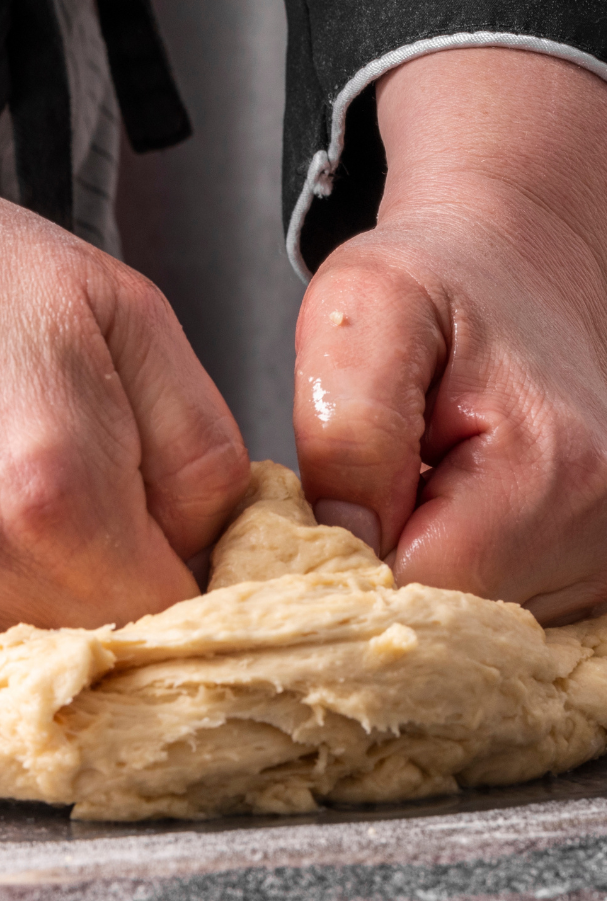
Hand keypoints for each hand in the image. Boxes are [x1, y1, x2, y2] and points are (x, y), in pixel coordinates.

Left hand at [294, 46, 606, 624]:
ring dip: (418, 575)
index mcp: (551, 471)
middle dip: (381, 574)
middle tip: (367, 490)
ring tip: (413, 491)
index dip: (349, 566)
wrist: (511, 267)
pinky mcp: (597, 575)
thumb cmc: (431, 283)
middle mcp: (602, 530)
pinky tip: (442, 519)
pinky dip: (454, 581)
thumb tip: (346, 540)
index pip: (419, 592)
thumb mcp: (362, 312)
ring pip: (469, 633)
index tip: (322, 512)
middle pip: (447, 625)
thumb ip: (349, 424)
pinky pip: (496, 620)